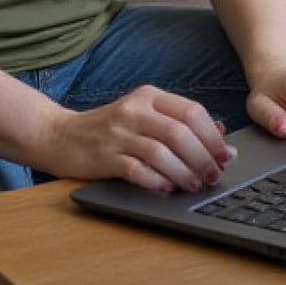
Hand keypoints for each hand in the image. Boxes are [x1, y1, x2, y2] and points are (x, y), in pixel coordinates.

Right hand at [42, 85, 237, 192]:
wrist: (61, 135)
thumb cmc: (110, 128)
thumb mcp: (146, 116)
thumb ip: (180, 122)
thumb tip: (222, 135)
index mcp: (149, 96)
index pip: (191, 111)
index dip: (212, 137)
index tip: (225, 157)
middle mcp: (134, 110)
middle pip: (180, 132)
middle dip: (203, 157)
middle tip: (213, 176)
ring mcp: (118, 133)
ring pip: (162, 152)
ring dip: (184, 173)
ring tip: (194, 185)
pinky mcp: (105, 157)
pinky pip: (138, 171)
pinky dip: (157, 182)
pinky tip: (167, 188)